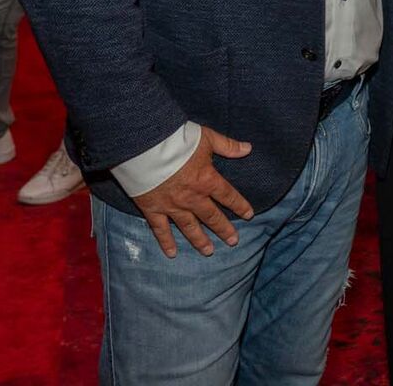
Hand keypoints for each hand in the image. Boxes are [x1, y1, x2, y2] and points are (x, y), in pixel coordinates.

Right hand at [131, 126, 254, 258]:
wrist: (145, 147)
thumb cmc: (177, 140)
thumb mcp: (207, 138)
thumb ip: (227, 146)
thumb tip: (248, 148)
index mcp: (207, 180)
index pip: (228, 196)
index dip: (239, 205)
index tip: (248, 215)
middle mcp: (192, 198)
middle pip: (211, 217)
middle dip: (223, 229)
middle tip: (233, 241)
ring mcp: (172, 206)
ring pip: (189, 227)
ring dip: (200, 240)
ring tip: (209, 252)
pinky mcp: (153, 209)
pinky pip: (161, 230)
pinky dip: (166, 242)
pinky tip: (172, 253)